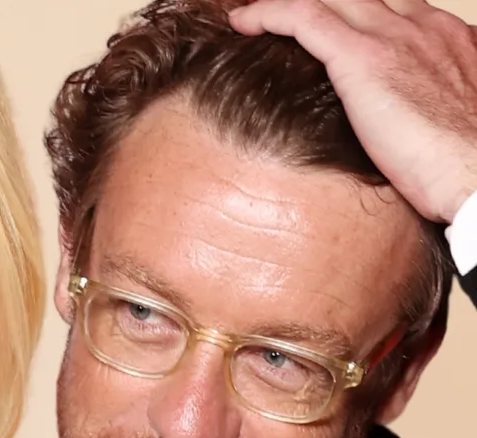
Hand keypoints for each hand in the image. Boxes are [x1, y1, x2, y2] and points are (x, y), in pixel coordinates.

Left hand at [231, 0, 476, 223]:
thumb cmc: (468, 162)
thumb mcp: (454, 113)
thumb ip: (433, 97)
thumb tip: (415, 117)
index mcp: (447, 39)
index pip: (395, 7)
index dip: (356, 11)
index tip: (326, 25)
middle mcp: (423, 27)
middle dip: (327, 2)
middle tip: (282, 14)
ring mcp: (394, 37)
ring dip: (288, 4)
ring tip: (254, 15)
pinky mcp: (363, 57)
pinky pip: (304, 17)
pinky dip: (269, 13)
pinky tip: (244, 22)